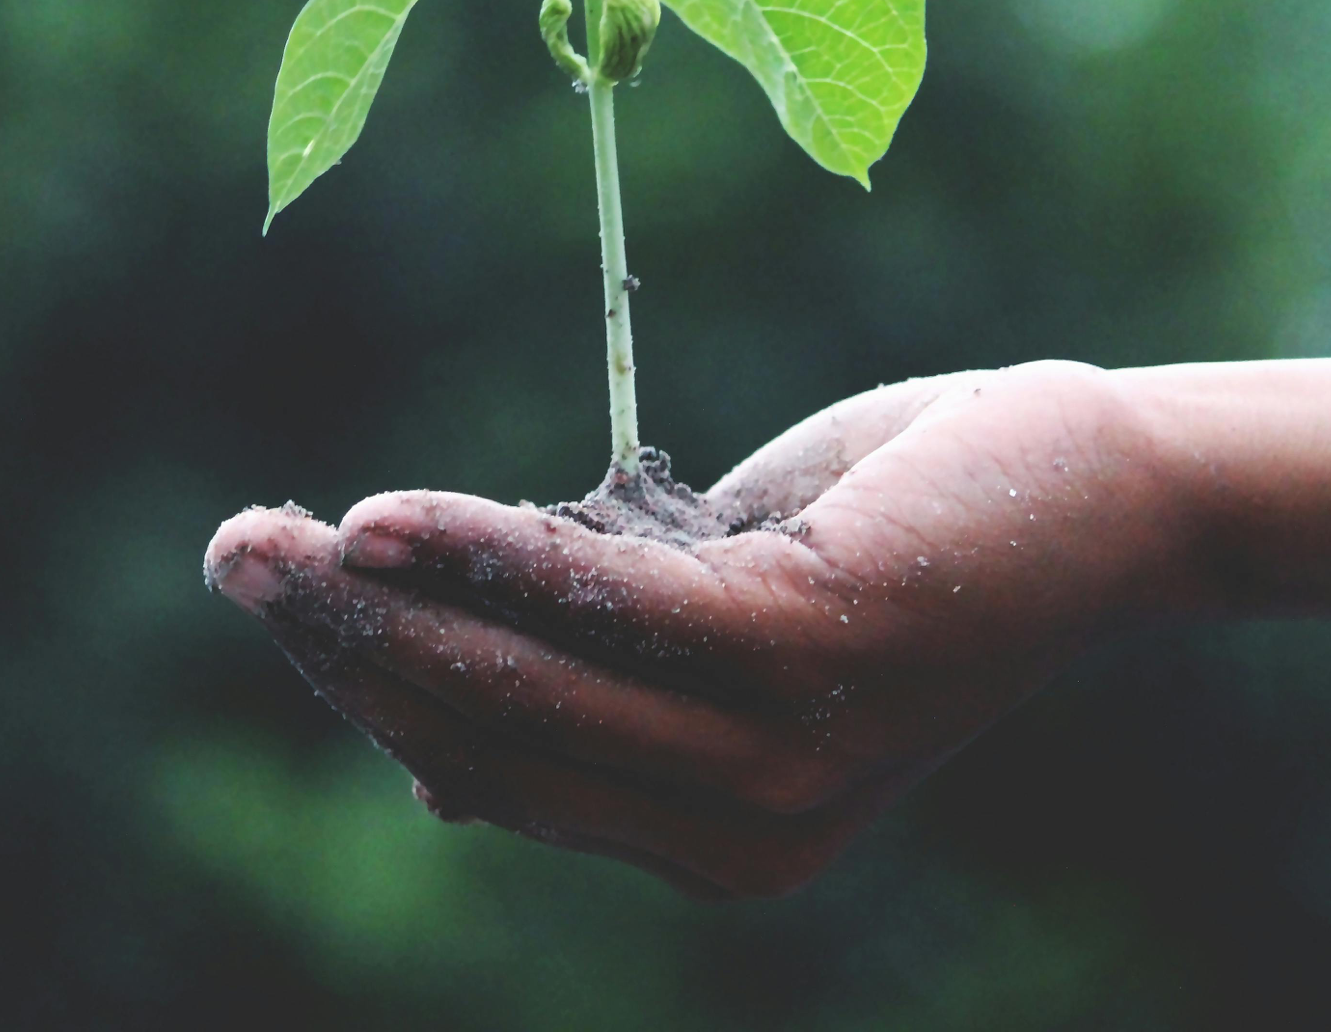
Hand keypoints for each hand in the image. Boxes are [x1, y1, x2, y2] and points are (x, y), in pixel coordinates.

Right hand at [202, 362, 1203, 898]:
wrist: (1099, 491)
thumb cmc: (899, 536)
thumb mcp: (723, 619)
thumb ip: (597, 678)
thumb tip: (427, 761)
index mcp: (716, 840)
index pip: (498, 771)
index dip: (373, 688)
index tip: (282, 595)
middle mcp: (744, 835)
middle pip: (489, 737)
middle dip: (343, 647)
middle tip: (232, 553)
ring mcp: (779, 759)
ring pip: (525, 682)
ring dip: (380, 604)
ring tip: (268, 538)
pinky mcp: (808, 655)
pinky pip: (603, 604)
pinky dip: (485, 555)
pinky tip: (384, 519)